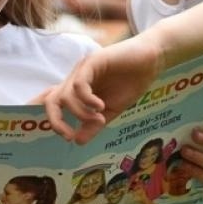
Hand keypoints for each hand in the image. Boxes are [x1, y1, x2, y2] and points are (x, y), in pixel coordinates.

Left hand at [35, 33, 166, 142]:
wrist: (151, 61)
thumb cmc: (130, 83)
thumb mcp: (110, 111)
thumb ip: (93, 126)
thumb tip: (77, 142)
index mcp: (76, 90)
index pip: (52, 102)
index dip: (51, 119)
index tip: (66, 137)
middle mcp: (74, 79)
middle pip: (51, 100)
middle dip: (56, 121)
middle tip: (69, 135)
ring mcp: (82, 70)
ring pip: (65, 95)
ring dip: (80, 113)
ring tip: (99, 118)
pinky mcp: (92, 61)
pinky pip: (79, 84)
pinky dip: (87, 99)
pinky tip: (100, 106)